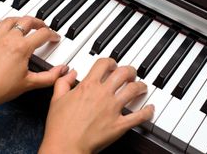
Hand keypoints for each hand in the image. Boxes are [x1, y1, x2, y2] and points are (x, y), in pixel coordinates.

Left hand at [0, 16, 67, 113]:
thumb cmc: (0, 88)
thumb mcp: (29, 84)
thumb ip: (49, 77)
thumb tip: (62, 71)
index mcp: (22, 47)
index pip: (43, 34)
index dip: (53, 35)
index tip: (55, 38)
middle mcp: (9, 38)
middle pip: (28, 21)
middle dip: (39, 22)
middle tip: (43, 27)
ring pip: (10, 20)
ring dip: (21, 20)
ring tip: (26, 23)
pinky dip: (0, 23)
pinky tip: (3, 26)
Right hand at [39, 58, 153, 153]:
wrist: (66, 146)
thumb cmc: (60, 126)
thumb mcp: (56, 99)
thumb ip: (63, 82)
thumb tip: (70, 72)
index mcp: (88, 86)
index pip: (104, 64)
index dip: (110, 62)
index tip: (112, 65)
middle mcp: (103, 94)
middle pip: (124, 73)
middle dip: (130, 70)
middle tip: (130, 73)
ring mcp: (113, 109)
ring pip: (134, 90)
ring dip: (140, 86)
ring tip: (141, 87)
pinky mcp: (120, 125)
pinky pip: (139, 116)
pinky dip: (148, 111)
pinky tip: (150, 108)